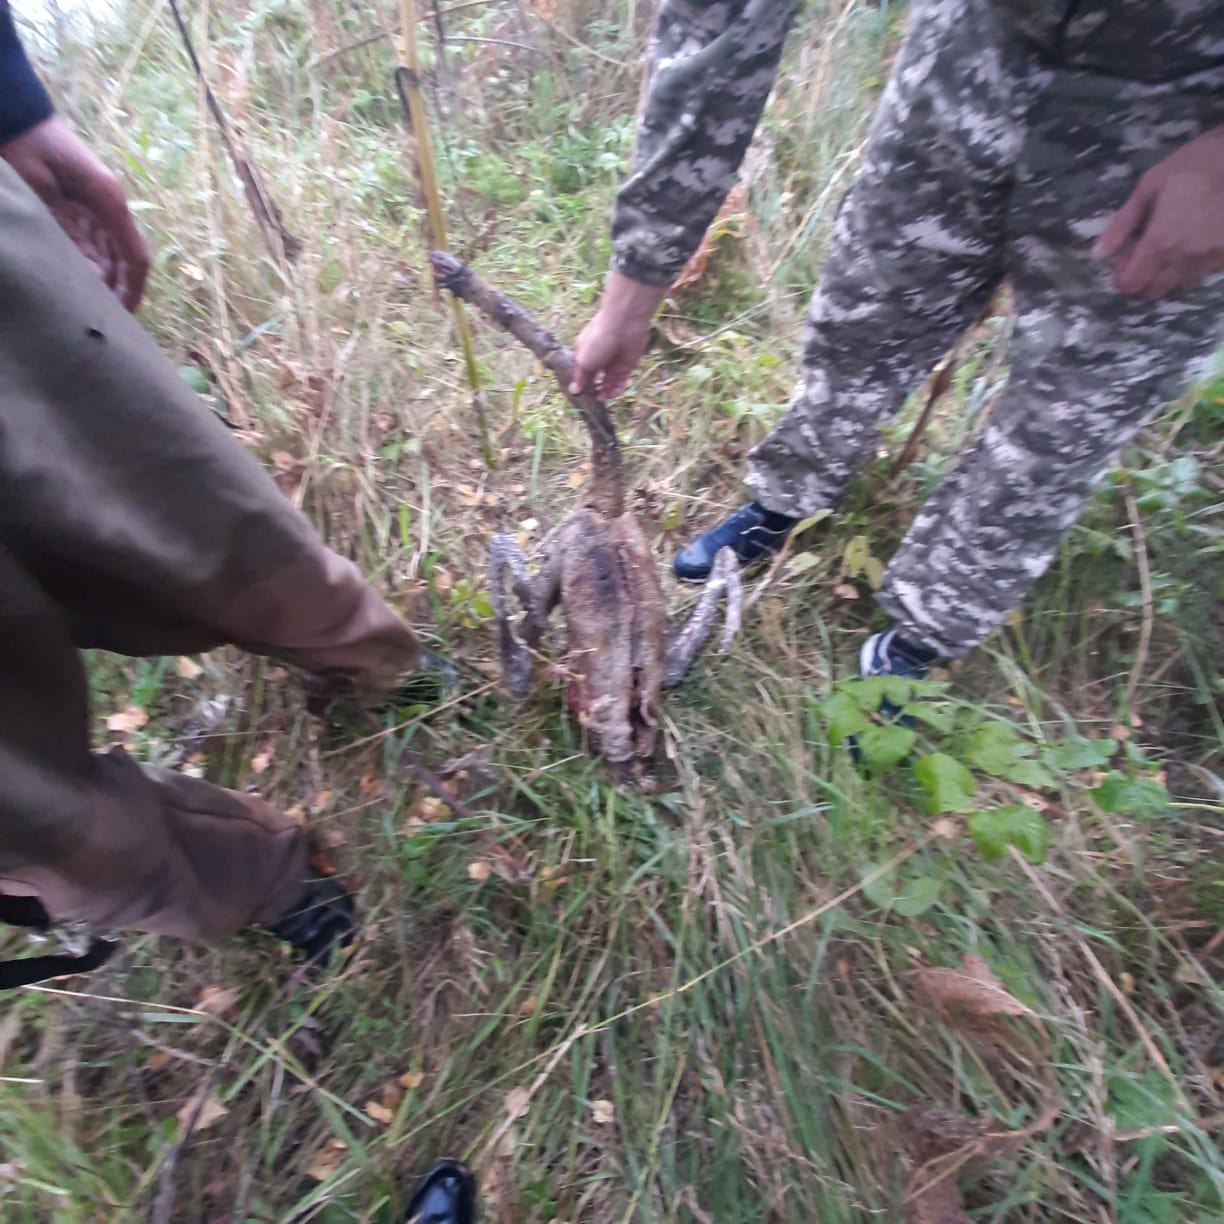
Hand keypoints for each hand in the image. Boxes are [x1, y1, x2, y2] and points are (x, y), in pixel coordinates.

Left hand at [0, 116, 148, 310]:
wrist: (13, 115)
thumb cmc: (29, 147)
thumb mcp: (43, 191)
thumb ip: (67, 231)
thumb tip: (88, 273)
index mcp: (109, 203)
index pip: (134, 257)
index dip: (133, 288)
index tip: (124, 314)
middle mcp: (108, 208)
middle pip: (123, 260)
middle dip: (118, 289)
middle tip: (103, 317)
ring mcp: (94, 207)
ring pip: (107, 255)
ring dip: (102, 279)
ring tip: (89, 304)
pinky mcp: (78, 206)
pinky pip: (90, 243)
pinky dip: (87, 264)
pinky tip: (77, 280)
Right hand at [571, 271, 667, 398]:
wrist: (624, 325)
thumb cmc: (598, 339)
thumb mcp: (584, 360)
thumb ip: (580, 377)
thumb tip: (574, 390)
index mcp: (584, 354)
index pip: (580, 374)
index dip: (579, 386)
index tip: (578, 397)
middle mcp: (597, 360)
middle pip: (594, 380)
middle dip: (592, 391)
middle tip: (591, 401)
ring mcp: (611, 364)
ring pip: (606, 383)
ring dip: (604, 392)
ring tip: (601, 399)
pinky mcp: (625, 367)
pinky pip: (619, 382)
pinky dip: (615, 390)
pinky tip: (611, 394)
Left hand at [1095, 127, 1223, 299]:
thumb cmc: (1195, 164)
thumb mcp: (1150, 185)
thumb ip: (1122, 224)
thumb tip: (1098, 255)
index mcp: (1161, 242)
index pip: (1132, 284)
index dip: (1123, 276)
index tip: (1126, 258)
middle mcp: (1186, 258)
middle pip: (1156, 291)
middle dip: (1145, 278)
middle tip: (1147, 254)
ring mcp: (1212, 258)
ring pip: (1182, 285)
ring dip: (1171, 275)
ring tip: (1175, 247)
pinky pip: (1207, 273)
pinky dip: (1197, 265)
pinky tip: (1198, 241)